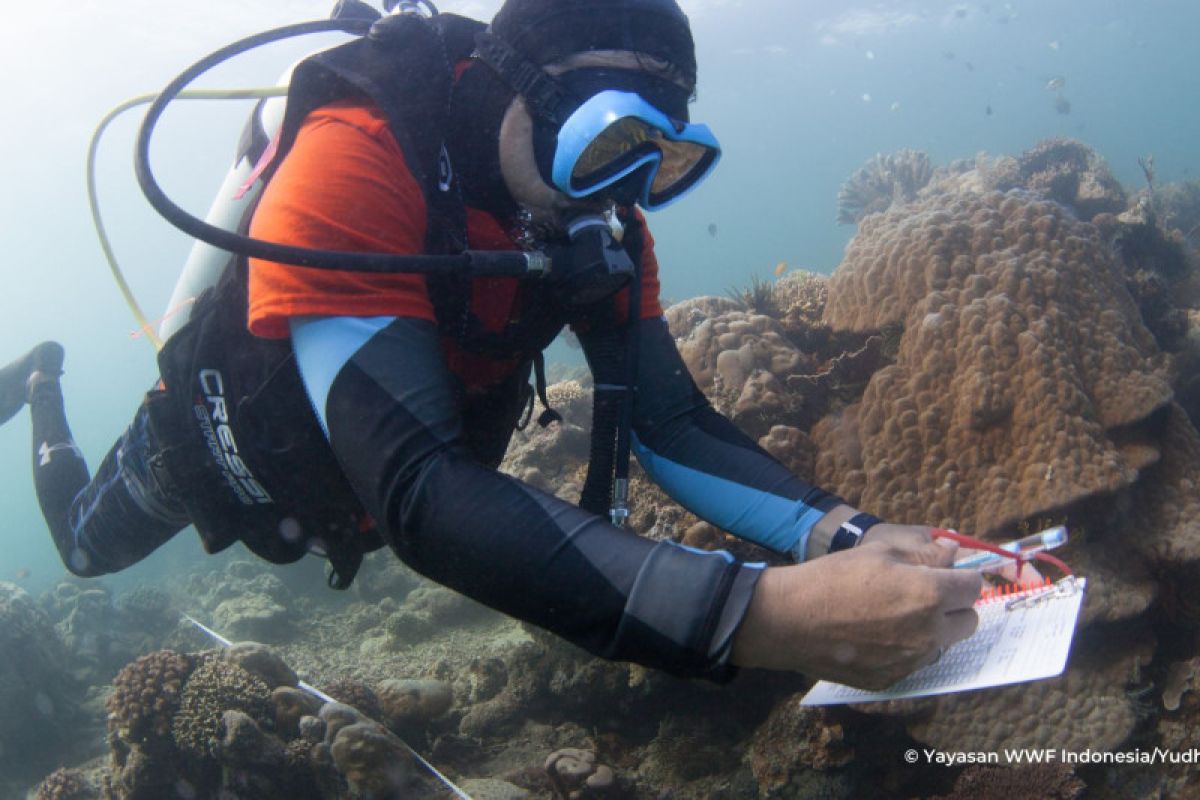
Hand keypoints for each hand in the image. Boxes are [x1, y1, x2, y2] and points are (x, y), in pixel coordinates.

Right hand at [731, 536, 981, 689]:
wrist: (791, 620)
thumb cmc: (833, 577)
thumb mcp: (879, 553)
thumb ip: (925, 555)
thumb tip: (954, 552)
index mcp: (930, 594)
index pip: (973, 587)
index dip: (961, 578)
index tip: (946, 576)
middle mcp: (929, 632)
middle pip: (969, 622)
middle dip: (954, 607)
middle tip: (924, 596)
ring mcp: (912, 661)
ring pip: (942, 645)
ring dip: (931, 631)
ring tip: (892, 617)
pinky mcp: (893, 679)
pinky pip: (914, 663)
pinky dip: (904, 650)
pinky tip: (874, 637)